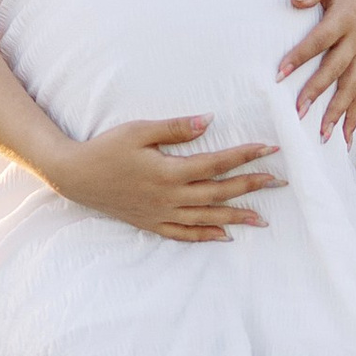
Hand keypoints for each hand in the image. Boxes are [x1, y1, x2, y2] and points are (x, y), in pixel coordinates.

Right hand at [51, 117, 280, 241]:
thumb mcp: (138, 131)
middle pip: (219, 192)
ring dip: (237, 216)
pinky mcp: (152, 224)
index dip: (245, 156)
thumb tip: (209, 120)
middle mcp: (170, 197)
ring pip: (207, 217)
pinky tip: (225, 235)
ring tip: (263, 218)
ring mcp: (162, 214)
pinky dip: (206, 235)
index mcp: (169, 171)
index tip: (270, 149)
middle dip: (251, 186)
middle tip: (278, 182)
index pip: (217, 163)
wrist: (76, 177)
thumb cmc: (107, 148)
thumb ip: (175, 128)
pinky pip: (185, 234)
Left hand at [278, 0, 355, 139]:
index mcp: (346, 16)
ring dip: (337, 112)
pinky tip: (345, 140)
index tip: (280, 73)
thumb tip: (293, 1)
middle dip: (317, 91)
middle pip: (336, 69)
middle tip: (298, 112)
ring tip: (321, 135)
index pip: (321, 39)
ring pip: (352, 88)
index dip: (301, 56)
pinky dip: (355, 118)